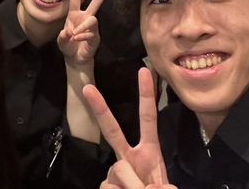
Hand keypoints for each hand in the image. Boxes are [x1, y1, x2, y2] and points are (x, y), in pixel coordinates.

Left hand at [58, 0, 109, 65]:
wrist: (75, 58)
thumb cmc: (68, 45)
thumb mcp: (61, 41)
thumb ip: (62, 36)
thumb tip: (68, 32)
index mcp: (74, 16)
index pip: (75, 1)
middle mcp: (85, 18)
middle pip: (95, 3)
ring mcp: (91, 27)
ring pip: (92, 20)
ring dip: (83, 27)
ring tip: (74, 34)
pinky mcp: (95, 36)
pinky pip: (91, 33)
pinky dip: (82, 36)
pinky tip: (77, 39)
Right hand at [84, 68, 170, 187]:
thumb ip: (160, 186)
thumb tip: (145, 188)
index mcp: (149, 152)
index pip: (148, 119)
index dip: (147, 95)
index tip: (145, 70)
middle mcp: (128, 158)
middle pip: (112, 130)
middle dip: (100, 108)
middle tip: (88, 87)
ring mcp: (114, 174)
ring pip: (118, 170)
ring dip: (134, 185)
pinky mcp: (105, 187)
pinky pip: (110, 188)